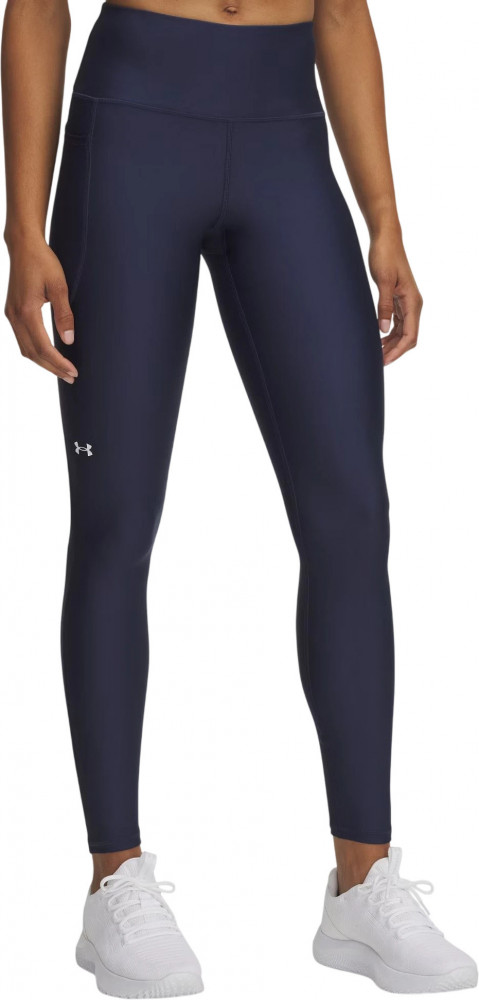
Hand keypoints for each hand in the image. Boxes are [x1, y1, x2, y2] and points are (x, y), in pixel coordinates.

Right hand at [4, 235, 77, 382]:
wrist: (23, 246)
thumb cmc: (43, 262)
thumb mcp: (60, 286)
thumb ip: (64, 314)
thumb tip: (69, 340)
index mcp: (26, 311)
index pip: (43, 347)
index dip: (58, 362)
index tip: (73, 371)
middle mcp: (15, 316)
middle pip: (33, 353)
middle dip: (52, 368)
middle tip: (71, 377)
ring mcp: (11, 315)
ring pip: (25, 349)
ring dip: (43, 363)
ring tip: (62, 370)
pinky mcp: (12, 312)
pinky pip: (22, 340)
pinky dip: (35, 352)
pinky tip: (48, 356)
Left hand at [369, 232, 422, 364]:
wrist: (386, 240)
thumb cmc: (385, 256)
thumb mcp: (384, 281)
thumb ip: (384, 306)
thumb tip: (383, 329)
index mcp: (413, 301)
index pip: (410, 335)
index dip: (398, 351)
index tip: (384, 360)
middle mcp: (413, 304)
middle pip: (408, 337)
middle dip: (394, 351)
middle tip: (377, 361)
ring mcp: (406, 302)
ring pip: (403, 331)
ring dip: (391, 344)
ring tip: (375, 353)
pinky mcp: (399, 299)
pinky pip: (398, 323)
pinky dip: (389, 334)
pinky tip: (378, 339)